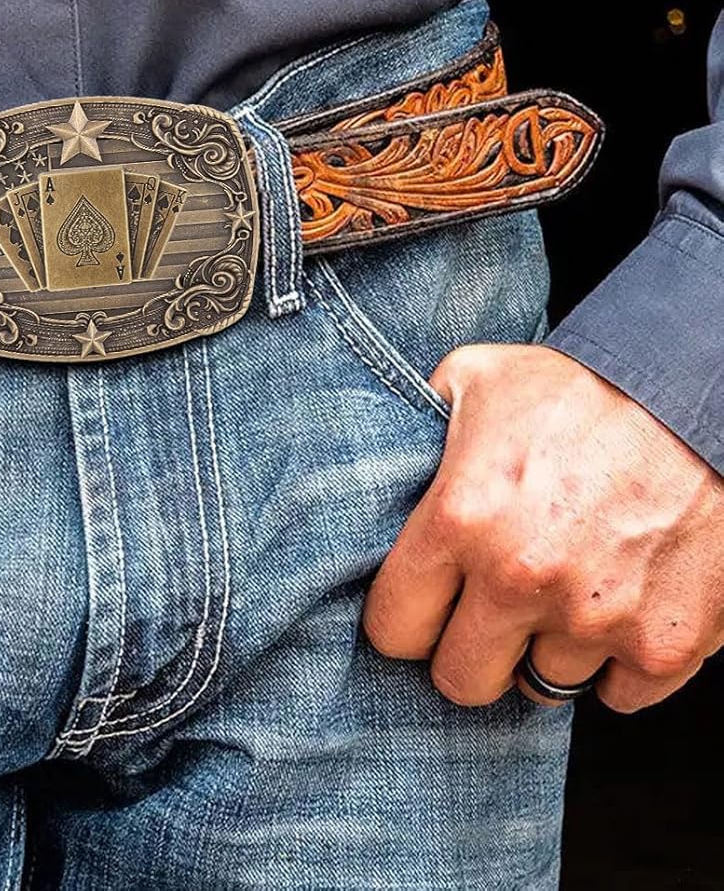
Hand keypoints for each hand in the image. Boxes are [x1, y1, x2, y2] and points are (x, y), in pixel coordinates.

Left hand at [364, 344, 723, 711]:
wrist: (693, 400)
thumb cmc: (580, 389)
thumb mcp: (475, 378)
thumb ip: (419, 421)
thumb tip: (381, 450)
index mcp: (460, 519)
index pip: (394, 628)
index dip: (404, 621)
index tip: (421, 607)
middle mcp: (521, 579)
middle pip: (461, 680)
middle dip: (466, 651)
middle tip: (485, 615)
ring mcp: (595, 619)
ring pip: (542, 686)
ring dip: (546, 650)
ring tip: (559, 593)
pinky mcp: (664, 646)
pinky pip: (616, 696)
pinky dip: (614, 665)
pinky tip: (612, 609)